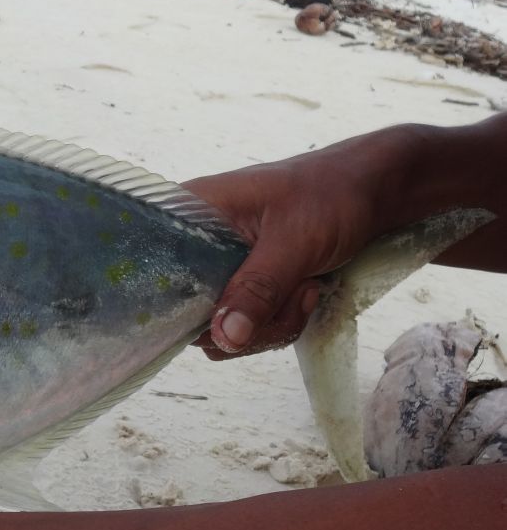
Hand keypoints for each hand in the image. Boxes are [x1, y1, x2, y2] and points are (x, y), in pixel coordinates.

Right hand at [183, 129, 415, 358]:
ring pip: (223, 327)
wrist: (377, 191)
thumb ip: (256, 289)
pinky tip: (307, 292)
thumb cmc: (331, 196)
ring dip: (271, 323)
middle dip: (245, 321)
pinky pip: (247, 325)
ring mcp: (223, 269)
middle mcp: (197, 244)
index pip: (153, 269)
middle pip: (190, 312)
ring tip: (306, 287)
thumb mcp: (293, 241)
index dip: (177, 304)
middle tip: (291, 293)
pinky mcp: (247, 286)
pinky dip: (281, 321)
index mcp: (190, 214)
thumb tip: (223, 338)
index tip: (220, 316)